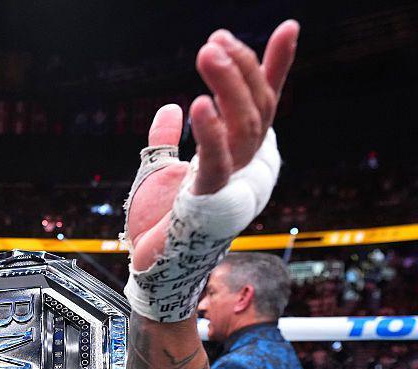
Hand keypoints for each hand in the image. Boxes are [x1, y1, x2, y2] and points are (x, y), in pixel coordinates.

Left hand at [126, 20, 298, 271]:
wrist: (150, 272)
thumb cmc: (159, 228)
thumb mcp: (158, 171)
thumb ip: (167, 140)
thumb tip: (168, 108)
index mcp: (238, 159)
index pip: (263, 104)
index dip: (275, 66)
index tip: (288, 27)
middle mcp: (246, 170)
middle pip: (257, 108)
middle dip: (241, 68)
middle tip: (215, 40)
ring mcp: (232, 187)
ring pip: (245, 125)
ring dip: (228, 85)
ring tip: (208, 51)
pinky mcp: (210, 203)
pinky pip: (217, 161)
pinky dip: (210, 131)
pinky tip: (198, 102)